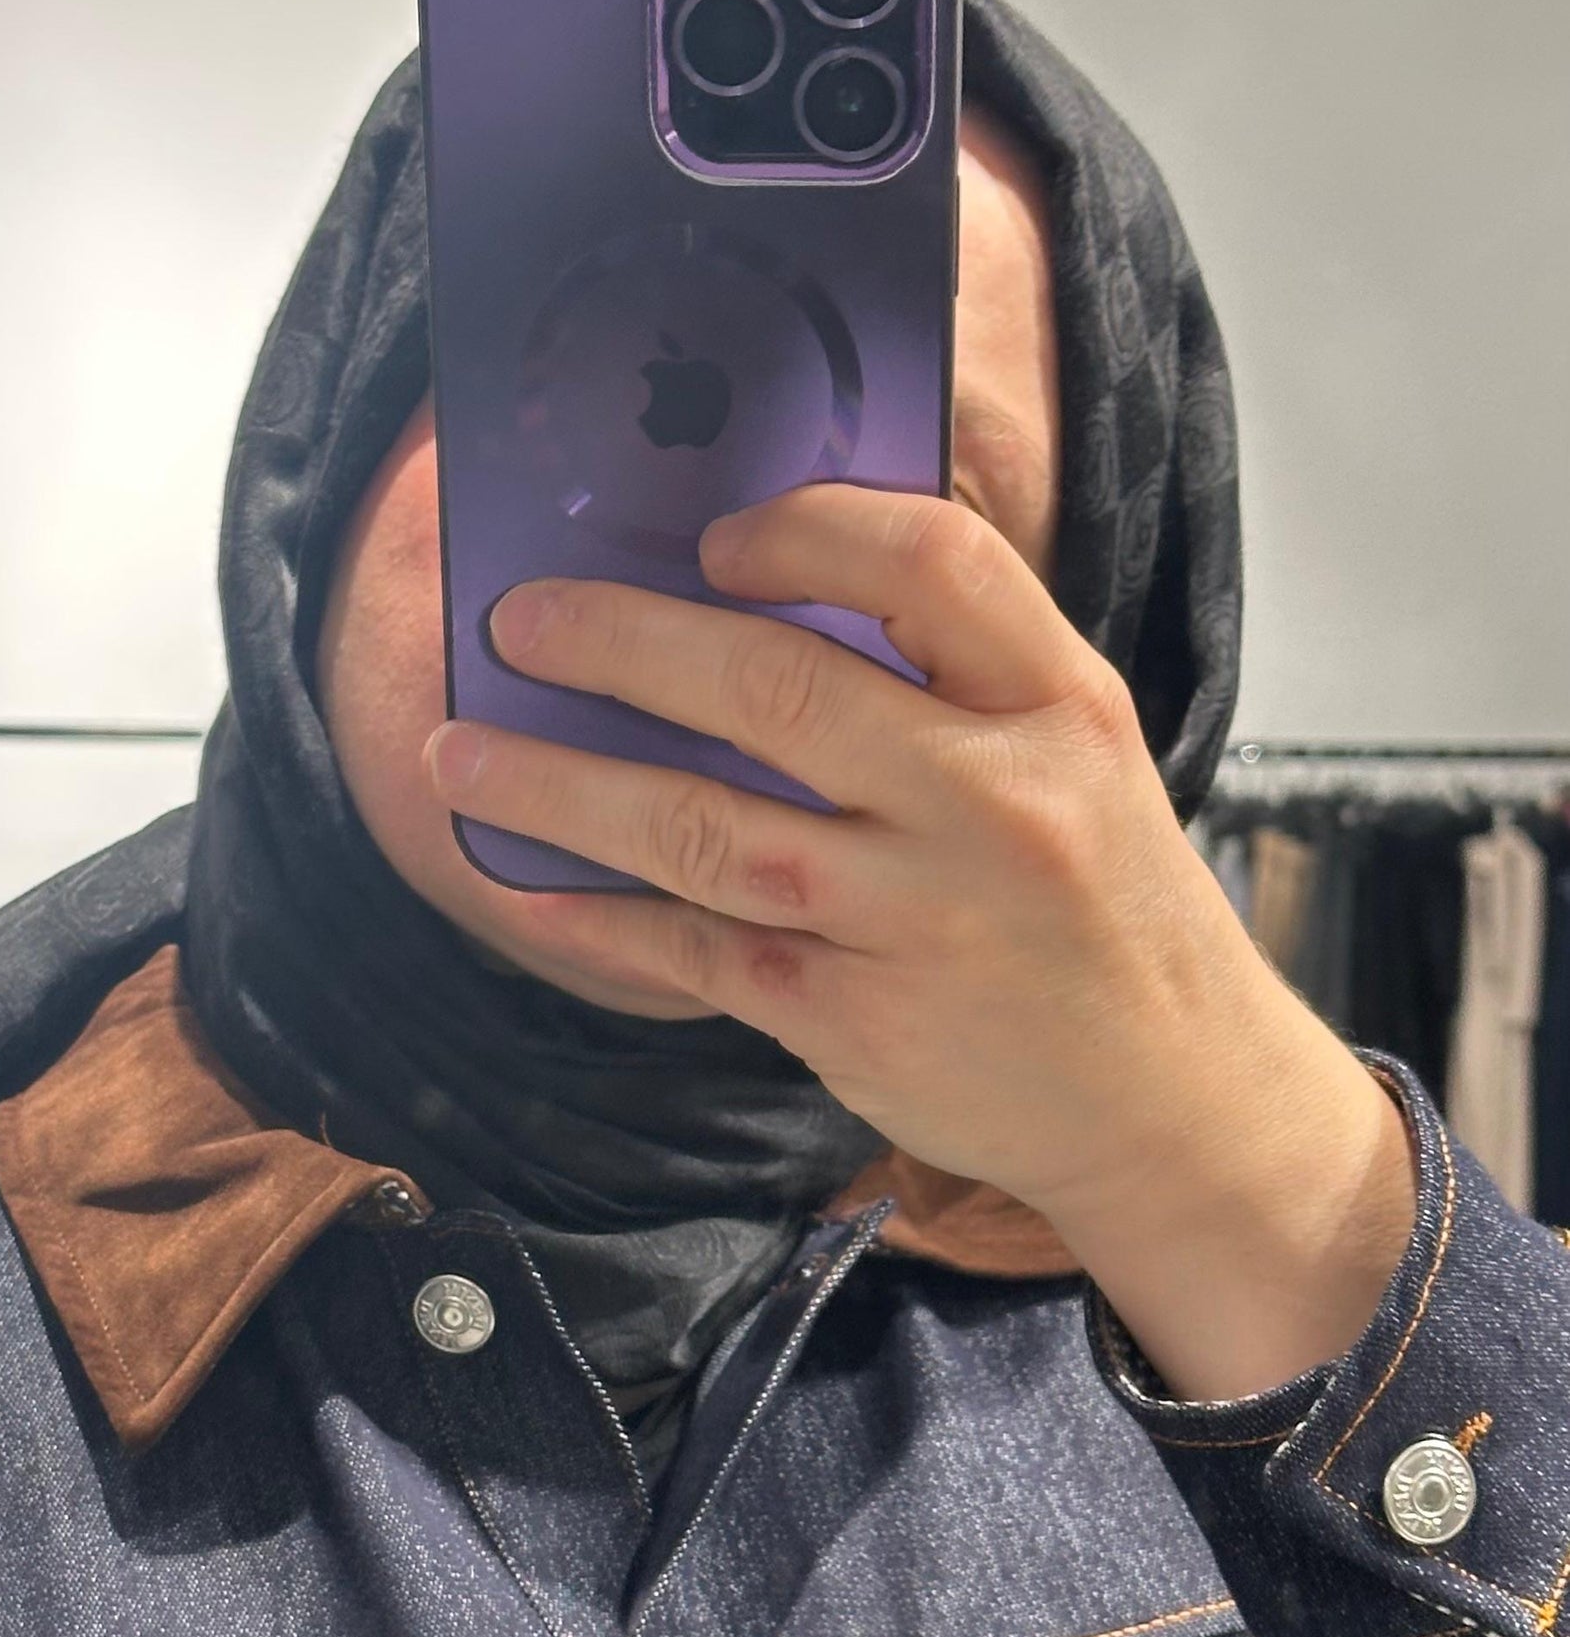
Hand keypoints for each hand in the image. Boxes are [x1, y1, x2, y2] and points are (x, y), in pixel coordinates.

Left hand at [425, 486, 1413, 1402]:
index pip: (932, 564)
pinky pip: (699, 952)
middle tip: (519, 621)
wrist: (1175, 1106)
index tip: (715, 539)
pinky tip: (528, 886)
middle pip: (777, 689)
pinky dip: (602, 917)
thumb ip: (961, 678)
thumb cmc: (1109, 916)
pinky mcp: (856, 1020)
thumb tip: (773, 595)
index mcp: (1058, 708)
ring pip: (705, 827)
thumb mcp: (1083, 763)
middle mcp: (989, 805)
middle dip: (622, 643)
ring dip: (563, 783)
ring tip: (460, 752)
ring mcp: (915, 920)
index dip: (808, 531)